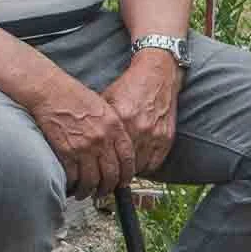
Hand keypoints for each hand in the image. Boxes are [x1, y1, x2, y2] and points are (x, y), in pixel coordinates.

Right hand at [28, 72, 138, 197]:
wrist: (52, 92)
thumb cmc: (77, 97)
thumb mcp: (106, 108)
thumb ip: (114, 129)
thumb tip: (118, 150)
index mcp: (115, 127)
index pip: (128, 159)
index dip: (127, 175)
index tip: (124, 182)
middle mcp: (102, 140)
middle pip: (111, 174)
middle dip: (109, 187)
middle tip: (104, 192)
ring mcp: (84, 147)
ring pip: (92, 180)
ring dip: (90, 190)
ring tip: (87, 193)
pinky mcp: (66, 152)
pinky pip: (73, 177)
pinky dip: (73, 185)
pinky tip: (72, 187)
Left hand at [104, 49, 183, 175]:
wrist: (157, 75)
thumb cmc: (130, 86)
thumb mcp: (107, 99)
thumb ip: (99, 122)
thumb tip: (84, 141)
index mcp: (121, 118)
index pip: (108, 152)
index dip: (101, 164)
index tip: (96, 170)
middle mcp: (139, 128)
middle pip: (123, 163)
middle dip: (114, 172)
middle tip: (107, 177)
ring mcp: (155, 134)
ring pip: (139, 167)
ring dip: (129, 171)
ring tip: (121, 172)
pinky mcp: (167, 137)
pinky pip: (155, 163)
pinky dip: (146, 167)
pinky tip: (138, 164)